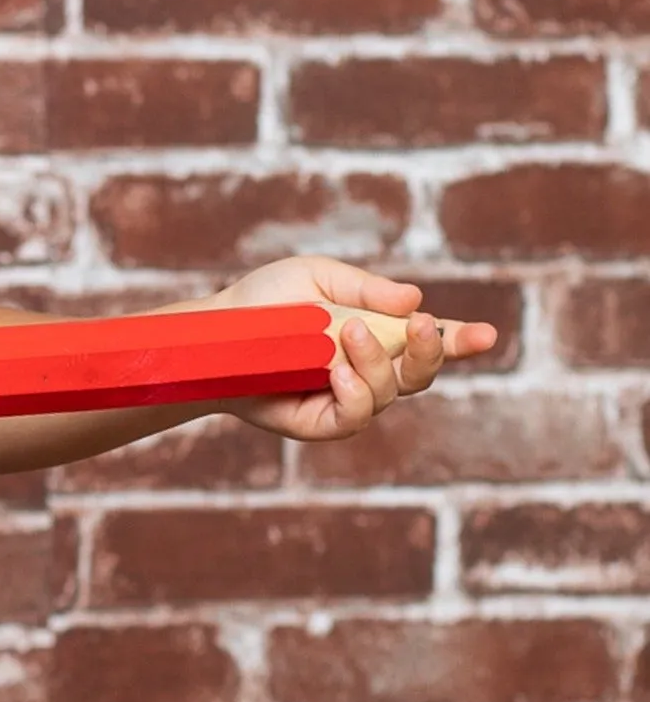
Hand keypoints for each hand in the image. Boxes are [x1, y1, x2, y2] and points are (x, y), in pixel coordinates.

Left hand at [215, 256, 498, 442]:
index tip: (487, 334)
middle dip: (429, 350)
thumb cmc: (266, 303)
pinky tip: (337, 372)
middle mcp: (369, 368)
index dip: (460, 339)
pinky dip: (356, 393)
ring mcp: (348, 399)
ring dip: (378, 361)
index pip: (429, 339)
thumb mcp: (319, 279)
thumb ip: (367, 289)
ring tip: (346, 333)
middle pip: (421, 372)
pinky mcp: (321, 423)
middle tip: (419, 325)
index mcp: (378, 331)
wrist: (214, 336)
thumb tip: (415, 300)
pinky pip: (355, 416)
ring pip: (390, 391)